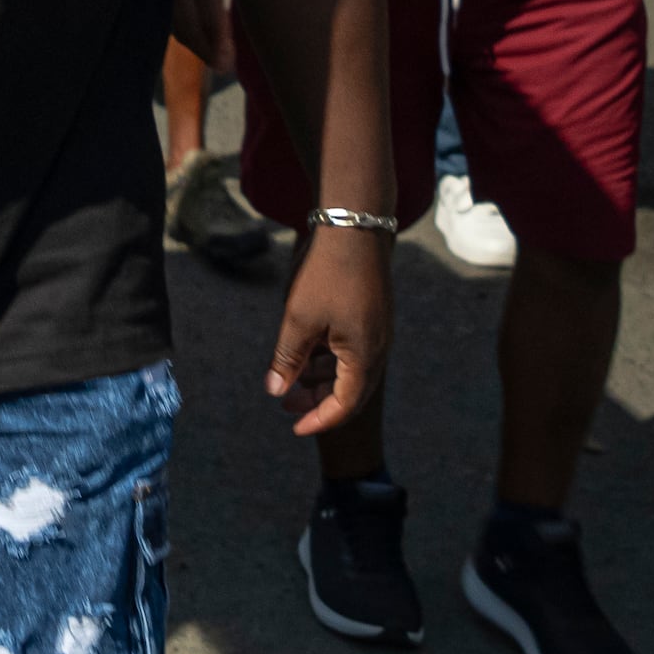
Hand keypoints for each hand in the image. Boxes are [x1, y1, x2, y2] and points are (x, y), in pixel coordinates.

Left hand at [262, 224, 392, 435]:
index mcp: (364, 356)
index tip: (295, 428)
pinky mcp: (372, 314)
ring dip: (321, 378)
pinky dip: (329, 358)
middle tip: (285, 405)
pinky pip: (352, 349)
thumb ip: (287, 359)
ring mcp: (377, 330)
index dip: (319, 420)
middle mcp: (378, 348)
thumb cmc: (326, 274)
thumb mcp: (298, 320)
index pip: (344, 404)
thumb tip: (276, 392)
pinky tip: (304, 350)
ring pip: (350, 369)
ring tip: (289, 378)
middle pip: (349, 390)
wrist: (354, 225)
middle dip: (317, 401)